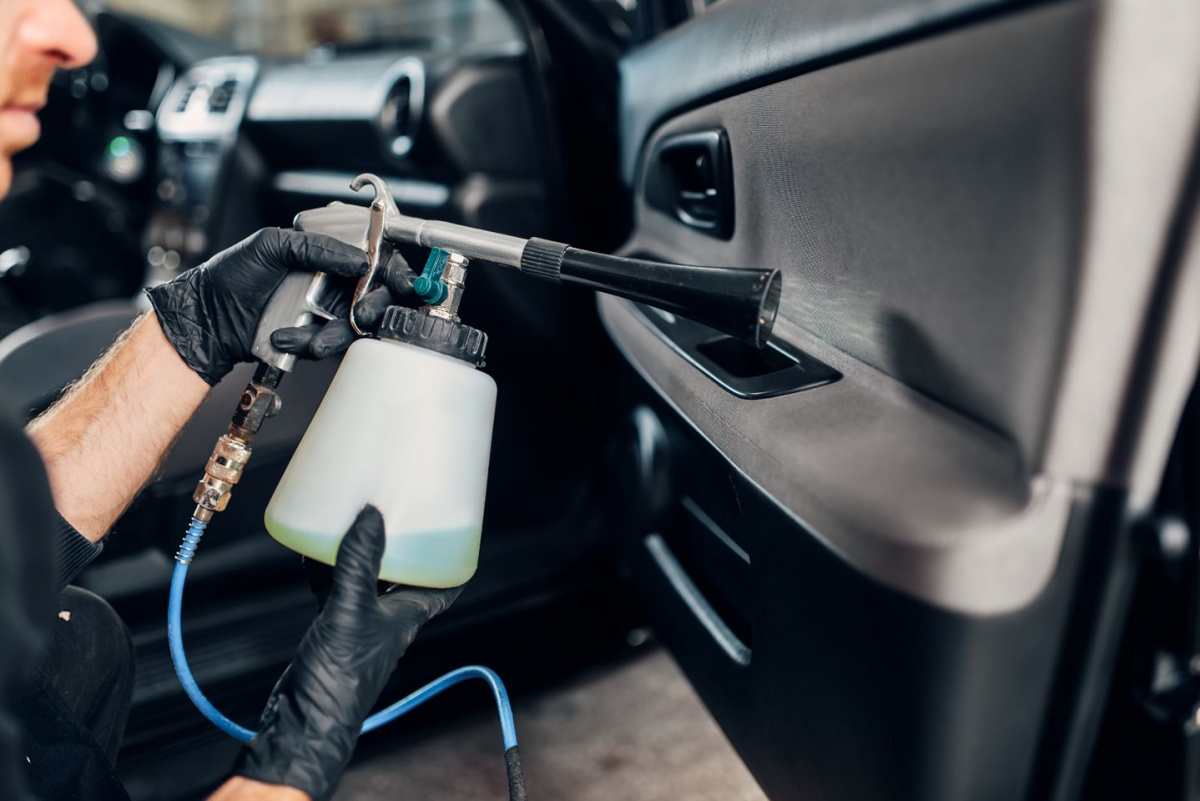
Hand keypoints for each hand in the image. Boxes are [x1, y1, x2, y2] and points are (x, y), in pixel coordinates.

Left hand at [146, 228, 414, 384]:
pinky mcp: (317, 336)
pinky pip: (333, 344)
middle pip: (378, 295)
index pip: (376, 256)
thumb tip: (360, 260)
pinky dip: (313, 344)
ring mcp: (327, 310)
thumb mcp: (271, 245)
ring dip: (336, 334)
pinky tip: (287, 338)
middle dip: (374, 307)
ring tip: (308, 337)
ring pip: (358, 326)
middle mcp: (333, 280)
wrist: (207, 319)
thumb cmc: (231, 275)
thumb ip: (318, 247)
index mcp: (326, 251)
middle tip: (359, 314)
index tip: (396, 282)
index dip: (394, 270)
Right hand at [234, 506, 462, 800]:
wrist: (303, 719)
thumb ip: (360, 563)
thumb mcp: (350, 610)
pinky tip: (314, 552)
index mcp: (408, 614)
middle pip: (405, 573)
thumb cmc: (339, 678)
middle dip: (403, 544)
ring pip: (368, 578)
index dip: (456, 555)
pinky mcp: (332, 628)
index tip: (457, 526)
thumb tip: (372, 514)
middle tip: (399, 512)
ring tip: (355, 521)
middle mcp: (389, 618)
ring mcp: (360, 623)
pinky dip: (328, 570)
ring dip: (363, 553)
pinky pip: (335, 589)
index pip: (447, 583)